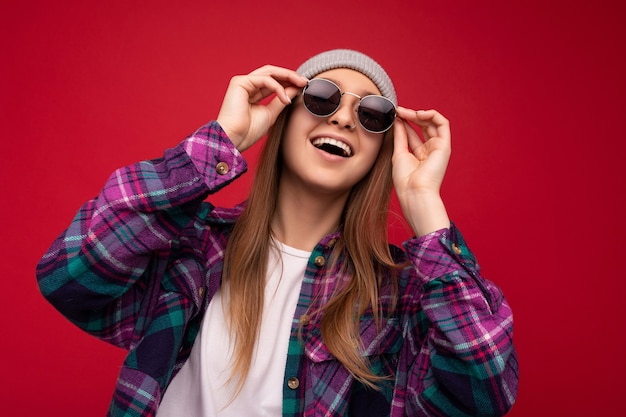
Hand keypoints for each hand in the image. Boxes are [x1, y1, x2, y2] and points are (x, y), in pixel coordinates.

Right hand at [216, 65, 307, 151]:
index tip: (304, 86)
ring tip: (300, 85)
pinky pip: (264, 79)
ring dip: (287, 77)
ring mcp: (243, 82)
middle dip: (290, 76)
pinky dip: (277, 88)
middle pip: (272, 73)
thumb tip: (295, 89)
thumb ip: (281, 100)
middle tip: (305, 81)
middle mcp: (247, 85)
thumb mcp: (271, 113)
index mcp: (253, 93)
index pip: (274, 81)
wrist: (234, 139)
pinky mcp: (239, 82)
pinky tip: (285, 99)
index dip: (289, 81)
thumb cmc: (248, 131)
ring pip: (269, 72)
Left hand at [392, 108, 450, 235]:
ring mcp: (438, 147)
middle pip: (423, 126)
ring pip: (433, 123)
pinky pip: (443, 124)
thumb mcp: (399, 152)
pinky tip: (419, 114)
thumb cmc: (405, 179)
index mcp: (418, 154)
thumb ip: (400, 135)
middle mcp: (430, 150)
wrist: (414, 191)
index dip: (404, 122)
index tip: (394, 114)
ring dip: (419, 114)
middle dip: (410, 116)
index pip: (413, 133)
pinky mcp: (445, 146)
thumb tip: (398, 119)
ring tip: (406, 112)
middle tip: (398, 111)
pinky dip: (432, 115)